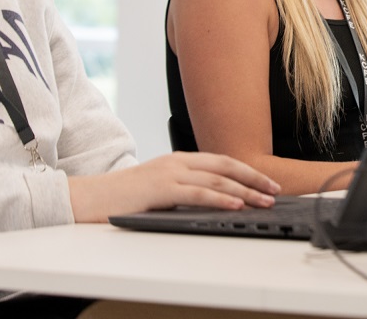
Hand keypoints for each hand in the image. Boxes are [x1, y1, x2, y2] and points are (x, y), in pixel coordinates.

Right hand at [68, 152, 280, 222]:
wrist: (91, 196)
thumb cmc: (125, 196)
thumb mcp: (161, 186)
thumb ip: (184, 188)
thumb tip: (214, 199)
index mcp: (180, 160)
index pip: (222, 162)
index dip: (247, 172)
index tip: (267, 182)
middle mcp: (178, 162)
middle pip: (226, 167)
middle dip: (254, 179)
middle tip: (275, 190)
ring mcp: (170, 173)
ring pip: (217, 180)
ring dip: (245, 191)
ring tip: (264, 201)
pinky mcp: (162, 188)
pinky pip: (198, 193)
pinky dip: (220, 198)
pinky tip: (236, 205)